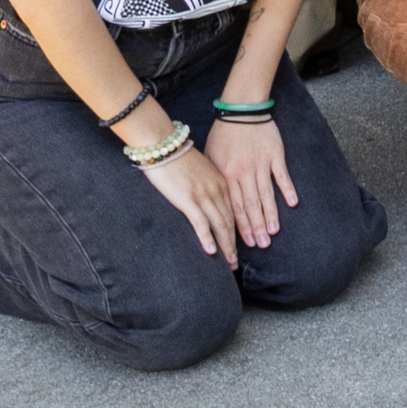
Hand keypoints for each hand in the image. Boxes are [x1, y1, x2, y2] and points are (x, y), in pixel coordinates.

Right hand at [138, 131, 243, 265]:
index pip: (234, 210)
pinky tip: (211, 251)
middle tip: (236, 263)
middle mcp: (217, 190)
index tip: (242, 246)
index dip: (239, 230)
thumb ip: (208, 184)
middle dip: (234, 243)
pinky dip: (207, 238)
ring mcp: (203, 195)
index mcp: (222, 182)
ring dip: (225, 246)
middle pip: (230, 221)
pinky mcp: (188, 199)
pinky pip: (200, 222)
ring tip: (229, 262)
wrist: (164, 144)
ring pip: (219, 224)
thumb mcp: (201, 170)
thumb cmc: (179, 157)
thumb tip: (208, 198)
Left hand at [201, 115, 300, 251]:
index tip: (243, 243)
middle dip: (255, 226)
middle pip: (250, 205)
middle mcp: (244, 172)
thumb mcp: (212, 158)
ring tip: (273, 232)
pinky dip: (287, 189)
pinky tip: (293, 203)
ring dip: (270, 214)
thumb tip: (216, 203)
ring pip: (265, 194)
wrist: (241, 109)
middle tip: (261, 245)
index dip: (239, 226)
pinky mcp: (275, 155)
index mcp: (226, 175)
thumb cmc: (223, 135)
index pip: (233, 206)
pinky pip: (281, 175)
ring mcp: (261, 164)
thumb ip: (216, 180)